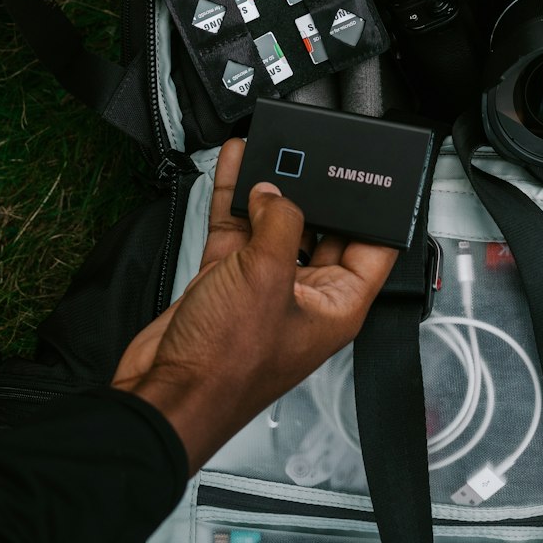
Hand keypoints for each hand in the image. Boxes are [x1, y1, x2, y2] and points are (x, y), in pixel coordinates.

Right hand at [111, 139, 397, 473]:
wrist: (166, 395)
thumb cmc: (226, 366)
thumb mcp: (268, 277)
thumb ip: (280, 223)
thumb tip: (276, 193)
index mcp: (337, 305)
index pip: (374, 247)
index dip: (376, 210)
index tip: (374, 175)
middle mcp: (305, 295)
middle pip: (322, 228)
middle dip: (316, 190)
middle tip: (313, 153)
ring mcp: (263, 286)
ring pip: (274, 222)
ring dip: (270, 186)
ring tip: (273, 147)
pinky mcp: (226, 279)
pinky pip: (237, 227)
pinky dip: (234, 196)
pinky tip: (235, 164)